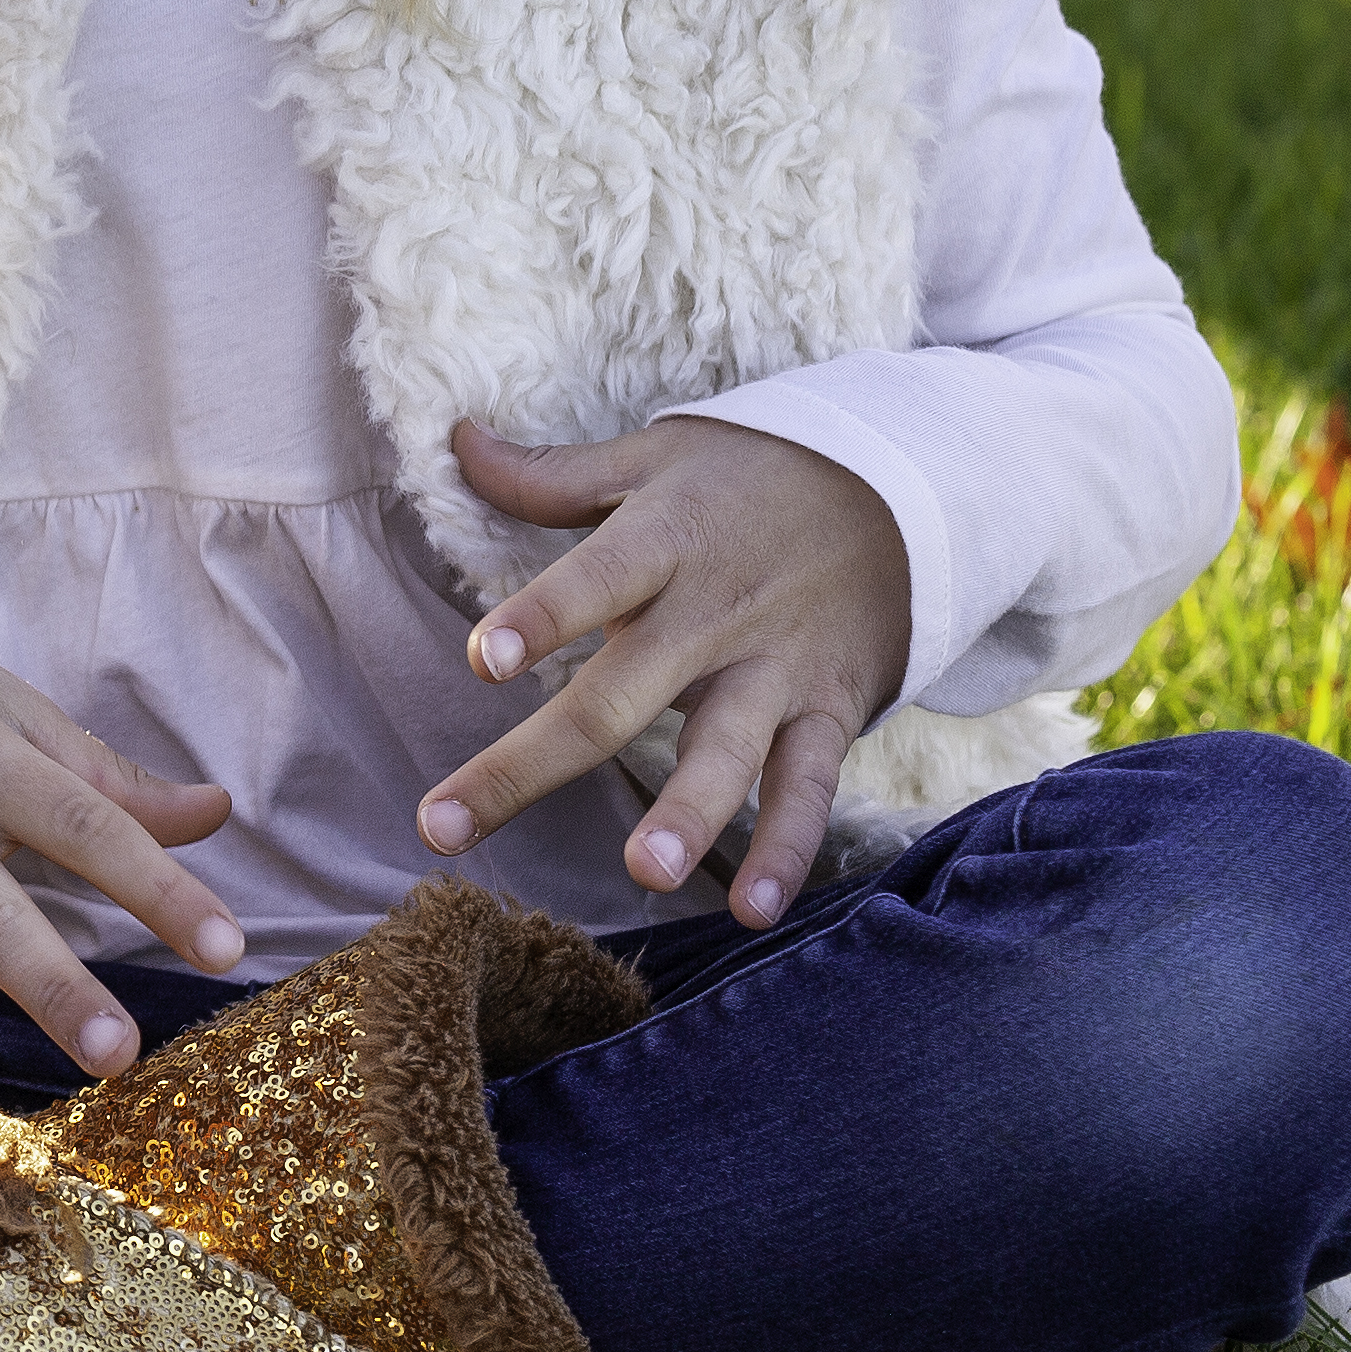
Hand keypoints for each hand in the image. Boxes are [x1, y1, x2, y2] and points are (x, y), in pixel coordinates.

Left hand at [424, 415, 910, 927]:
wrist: (908, 486)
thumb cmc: (752, 475)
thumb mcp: (654, 458)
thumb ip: (551, 475)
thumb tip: (455, 439)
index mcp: (662, 543)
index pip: (594, 577)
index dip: (541, 616)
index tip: (481, 661)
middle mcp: (714, 614)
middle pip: (617, 697)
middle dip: (528, 766)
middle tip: (443, 827)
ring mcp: (774, 669)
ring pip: (725, 752)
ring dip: (688, 817)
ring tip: (644, 874)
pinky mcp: (828, 709)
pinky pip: (809, 787)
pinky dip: (786, 849)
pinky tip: (752, 912)